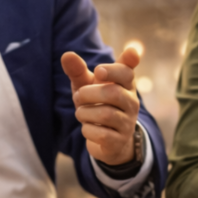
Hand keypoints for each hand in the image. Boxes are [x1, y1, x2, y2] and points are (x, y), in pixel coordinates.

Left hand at [62, 46, 140, 164]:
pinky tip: (87, 128)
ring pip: (105, 115)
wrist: (106, 139)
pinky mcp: (119, 142)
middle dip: (88, 94)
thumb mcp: (86, 86)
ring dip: (84, 113)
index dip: (113, 70)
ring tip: (81, 114)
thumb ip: (78, 71)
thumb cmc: (96, 105)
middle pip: (113, 93)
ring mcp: (127, 124)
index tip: (98, 71)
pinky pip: (101, 134)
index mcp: (126, 85)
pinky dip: (87, 130)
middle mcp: (131, 103)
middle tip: (78, 96)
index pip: (127, 73)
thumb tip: (66, 54)